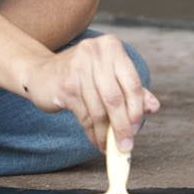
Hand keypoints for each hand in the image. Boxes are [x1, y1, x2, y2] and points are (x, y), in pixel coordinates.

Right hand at [21, 34, 160, 152]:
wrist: (39, 72)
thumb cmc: (79, 74)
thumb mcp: (107, 76)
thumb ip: (131, 89)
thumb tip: (154, 107)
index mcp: (111, 46)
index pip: (132, 84)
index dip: (136, 111)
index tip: (136, 130)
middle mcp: (94, 52)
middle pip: (116, 98)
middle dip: (123, 127)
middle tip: (125, 146)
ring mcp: (77, 67)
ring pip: (99, 110)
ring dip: (106, 134)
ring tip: (108, 146)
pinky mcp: (65, 85)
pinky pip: (84, 115)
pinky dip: (92, 132)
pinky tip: (95, 140)